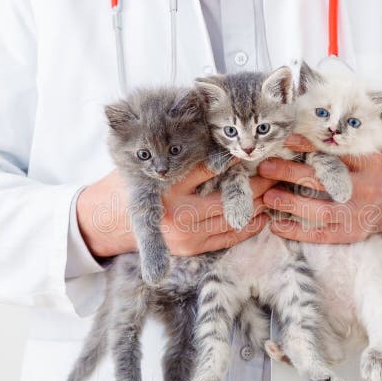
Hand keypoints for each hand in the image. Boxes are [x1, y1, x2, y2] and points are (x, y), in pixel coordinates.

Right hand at [77, 164, 275, 257]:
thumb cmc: (132, 183)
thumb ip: (181, 150)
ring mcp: (183, 234)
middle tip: (275, 168)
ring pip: (233, 219)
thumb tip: (217, 132)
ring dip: (258, 205)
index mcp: (165, 185)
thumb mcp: (151, 160)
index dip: (235, 156)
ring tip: (274, 189)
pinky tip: (263, 214)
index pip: (208, 166)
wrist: (106, 221)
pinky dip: (248, 226)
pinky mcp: (190, 249)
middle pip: (227, 195)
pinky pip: (227, 238)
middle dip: (256, 183)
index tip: (255, 147)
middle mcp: (175, 212)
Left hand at [258, 135, 381, 243]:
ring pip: (320, 210)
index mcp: (371, 164)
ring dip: (291, 204)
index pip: (338, 152)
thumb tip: (310, 125)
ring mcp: (357, 214)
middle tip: (266, 167)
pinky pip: (321, 235)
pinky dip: (297, 231)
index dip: (311, 145)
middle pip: (324, 180)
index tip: (287, 139)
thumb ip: (348, 142)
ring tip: (267, 197)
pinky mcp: (351, 233)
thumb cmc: (378, 173)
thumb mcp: (373, 152)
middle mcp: (365, 189)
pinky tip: (276, 226)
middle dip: (291, 173)